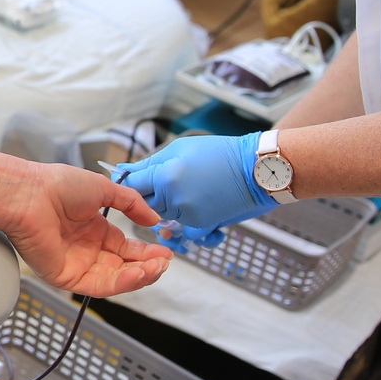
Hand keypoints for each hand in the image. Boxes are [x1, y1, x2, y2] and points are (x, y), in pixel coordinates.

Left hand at [0, 160, 173, 296]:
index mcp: (93, 230)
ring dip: (138, 276)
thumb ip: (132, 204)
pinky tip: (139, 273)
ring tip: (156, 268)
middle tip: (164, 263)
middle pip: (123, 267)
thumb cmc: (58, 185)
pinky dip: (122, 282)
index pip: (125, 248)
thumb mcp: (104, 189)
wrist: (30, 193)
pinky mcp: (65, 278)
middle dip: (146, 266)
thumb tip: (155, 219)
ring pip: (114, 279)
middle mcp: (86, 250)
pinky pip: (98, 286)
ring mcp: (76, 265)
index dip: (146, 252)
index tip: (165, 253)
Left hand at [113, 133, 271, 248]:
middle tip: (169, 181)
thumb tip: (122, 169)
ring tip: (191, 188)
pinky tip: (200, 205)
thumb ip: (149, 163)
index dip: (130, 182)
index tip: (135, 179)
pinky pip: (184, 231)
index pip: (131, 185)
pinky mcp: (203, 226)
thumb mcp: (180, 148)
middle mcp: (174, 198)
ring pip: (164, 216)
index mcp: (165, 175)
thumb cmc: (222, 153)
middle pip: (145, 204)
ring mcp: (188, 215)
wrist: (257, 169)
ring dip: (170, 207)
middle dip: (151, 194)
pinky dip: (188, 223)